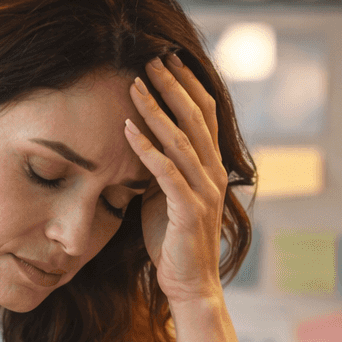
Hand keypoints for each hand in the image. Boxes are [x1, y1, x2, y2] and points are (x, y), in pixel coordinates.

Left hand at [124, 53, 227, 303]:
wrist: (190, 283)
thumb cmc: (174, 239)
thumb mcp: (168, 192)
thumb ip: (163, 164)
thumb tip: (139, 135)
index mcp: (212, 166)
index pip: (206, 114)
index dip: (189, 84)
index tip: (168, 57)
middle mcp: (214, 174)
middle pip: (197, 119)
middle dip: (173, 86)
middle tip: (151, 58)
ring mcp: (204, 192)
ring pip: (183, 141)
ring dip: (156, 111)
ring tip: (134, 85)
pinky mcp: (189, 211)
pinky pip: (167, 173)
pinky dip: (147, 150)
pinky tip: (127, 131)